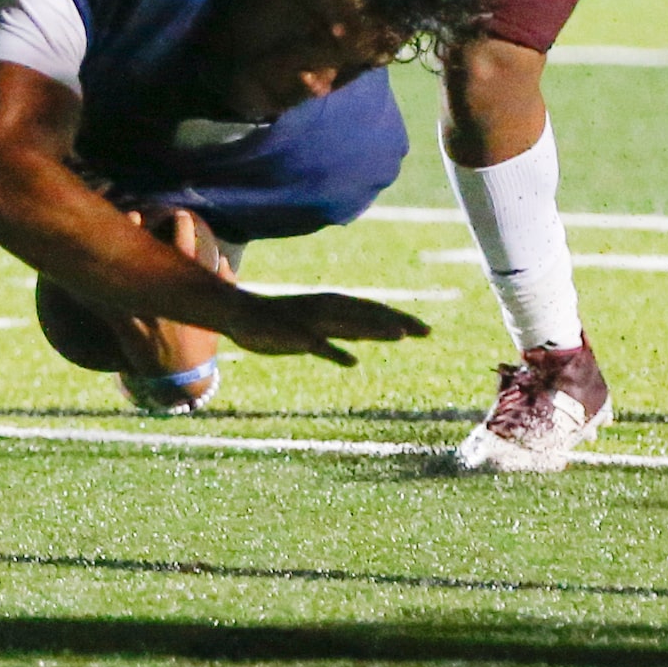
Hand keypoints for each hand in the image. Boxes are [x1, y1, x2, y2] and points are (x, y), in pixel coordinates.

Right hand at [217, 288, 429, 367]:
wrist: (240, 314)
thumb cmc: (280, 322)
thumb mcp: (315, 327)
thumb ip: (337, 335)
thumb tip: (359, 353)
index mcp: (332, 305)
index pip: (373, 310)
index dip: (399, 318)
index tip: (426, 330)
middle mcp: (327, 310)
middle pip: (368, 315)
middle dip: (397, 321)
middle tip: (427, 331)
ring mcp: (311, 322)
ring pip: (348, 325)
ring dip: (373, 329)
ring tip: (399, 335)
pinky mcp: (294, 337)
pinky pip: (317, 344)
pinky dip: (333, 350)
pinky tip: (351, 361)